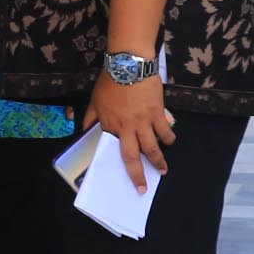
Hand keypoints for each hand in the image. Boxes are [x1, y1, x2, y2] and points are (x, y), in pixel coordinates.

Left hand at [82, 74, 174, 191]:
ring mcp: (144, 122)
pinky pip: (165, 130)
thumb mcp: (94, 100)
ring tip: (162, 170)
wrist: (129, 66)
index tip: (117, 173)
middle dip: (138, 174)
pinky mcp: (158, 113)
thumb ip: (90, 117)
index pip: (112, 149)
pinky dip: (169, 138)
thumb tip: (83, 129)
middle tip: (144, 187)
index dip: (115, 162)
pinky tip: (170, 141)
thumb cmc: (110, 82)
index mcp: (110, 125)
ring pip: (153, 147)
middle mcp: (127, 128)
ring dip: (158, 160)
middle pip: (133, 156)